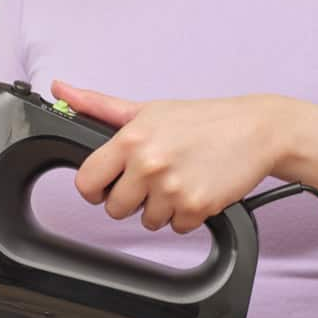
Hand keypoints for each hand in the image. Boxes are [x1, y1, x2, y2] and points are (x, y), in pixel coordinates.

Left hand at [51, 80, 290, 233]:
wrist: (256, 130)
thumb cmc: (202, 120)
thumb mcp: (148, 109)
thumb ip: (98, 105)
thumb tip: (61, 90)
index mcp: (130, 139)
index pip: (86, 182)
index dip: (96, 187)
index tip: (110, 182)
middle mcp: (148, 164)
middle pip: (114, 208)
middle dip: (131, 198)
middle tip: (154, 177)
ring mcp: (172, 188)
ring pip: (146, 221)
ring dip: (160, 207)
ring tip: (179, 179)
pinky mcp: (196, 208)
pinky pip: (176, 227)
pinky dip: (186, 215)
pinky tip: (196, 188)